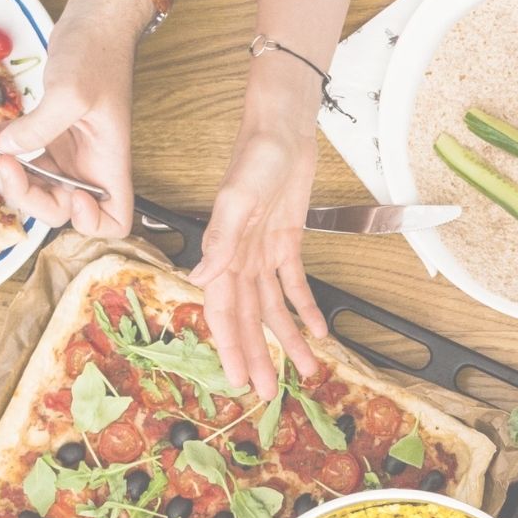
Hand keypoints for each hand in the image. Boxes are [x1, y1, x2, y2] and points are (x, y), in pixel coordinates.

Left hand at [0, 0, 141, 237]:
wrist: (95, 21)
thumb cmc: (98, 54)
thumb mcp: (70, 92)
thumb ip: (39, 126)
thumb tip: (7, 150)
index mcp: (108, 161)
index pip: (113, 218)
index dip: (88, 221)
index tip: (66, 194)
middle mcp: (89, 163)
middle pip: (58, 206)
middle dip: (24, 192)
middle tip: (0, 161)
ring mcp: (67, 150)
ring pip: (32, 182)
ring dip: (0, 171)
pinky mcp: (49, 133)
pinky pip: (19, 153)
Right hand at [191, 113, 325, 393]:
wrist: (283, 126)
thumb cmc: (256, 154)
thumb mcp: (237, 196)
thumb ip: (220, 240)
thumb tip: (199, 279)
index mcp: (224, 252)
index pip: (224, 311)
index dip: (231, 346)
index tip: (239, 379)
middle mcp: (240, 257)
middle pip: (248, 317)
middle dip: (258, 354)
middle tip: (269, 391)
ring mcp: (263, 251)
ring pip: (273, 307)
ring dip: (287, 338)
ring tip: (303, 369)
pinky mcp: (286, 240)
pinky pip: (295, 283)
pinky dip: (305, 308)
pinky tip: (318, 331)